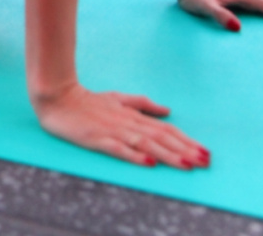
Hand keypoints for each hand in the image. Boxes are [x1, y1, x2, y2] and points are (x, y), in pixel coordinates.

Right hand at [33, 82, 208, 169]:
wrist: (56, 97)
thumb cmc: (87, 100)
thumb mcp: (117, 99)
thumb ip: (142, 104)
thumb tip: (167, 110)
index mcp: (133, 115)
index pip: (165, 128)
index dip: (186, 140)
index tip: (205, 152)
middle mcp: (127, 123)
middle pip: (161, 137)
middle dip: (185, 150)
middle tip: (206, 162)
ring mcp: (112, 131)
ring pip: (145, 144)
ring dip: (168, 155)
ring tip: (187, 164)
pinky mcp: (96, 140)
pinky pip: (118, 149)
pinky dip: (135, 155)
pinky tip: (149, 162)